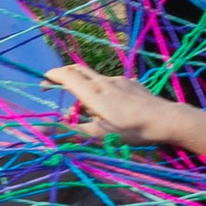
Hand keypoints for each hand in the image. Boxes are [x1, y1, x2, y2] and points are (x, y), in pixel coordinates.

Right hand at [47, 57, 172, 145]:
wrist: (165, 119)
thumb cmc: (130, 129)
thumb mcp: (97, 134)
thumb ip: (68, 131)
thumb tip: (39, 130)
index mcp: (92, 92)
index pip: (66, 75)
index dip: (52, 76)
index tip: (44, 83)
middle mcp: (104, 81)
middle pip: (78, 70)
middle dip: (65, 77)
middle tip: (56, 88)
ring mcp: (119, 80)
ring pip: (95, 80)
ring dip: (84, 91)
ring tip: (86, 113)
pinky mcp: (132, 83)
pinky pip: (110, 84)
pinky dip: (101, 92)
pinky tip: (110, 108)